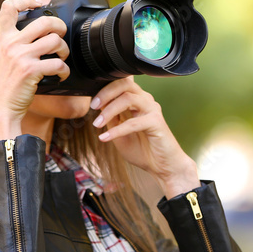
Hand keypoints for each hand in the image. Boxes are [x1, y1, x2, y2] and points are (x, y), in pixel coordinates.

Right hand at [0, 0, 69, 146]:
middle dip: (59, 27)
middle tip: (62, 35)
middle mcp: (10, 43)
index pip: (8, 7)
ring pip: (55, 40)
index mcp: (0, 38)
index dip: (26, 0)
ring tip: (63, 58)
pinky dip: (65, 70)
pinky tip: (62, 76)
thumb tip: (28, 35)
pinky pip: (58, 63)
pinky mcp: (31, 70)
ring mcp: (21, 56)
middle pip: (44, 21)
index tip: (38, 3)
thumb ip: (9, 45)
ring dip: (65, 50)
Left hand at [90, 77, 200, 197]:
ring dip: (109, 110)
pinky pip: (133, 122)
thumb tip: (97, 105)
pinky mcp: (156, 122)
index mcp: (137, 100)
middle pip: (125, 84)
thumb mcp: (118, 132)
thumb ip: (110, 118)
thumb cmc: (143, 150)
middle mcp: (146, 101)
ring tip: (97, 123)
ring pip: (128, 99)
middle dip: (105, 92)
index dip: (104, 88)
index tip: (90, 100)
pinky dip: (116, 130)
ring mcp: (152, 110)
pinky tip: (105, 138)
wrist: (162, 167)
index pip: (120, 84)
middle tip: (93, 105)